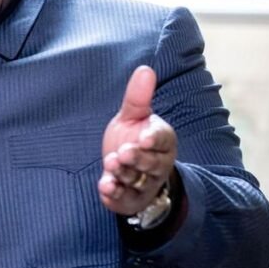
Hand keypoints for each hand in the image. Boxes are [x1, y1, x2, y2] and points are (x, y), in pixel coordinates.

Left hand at [98, 66, 177, 215]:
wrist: (128, 171)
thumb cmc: (133, 138)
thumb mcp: (133, 117)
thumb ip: (138, 97)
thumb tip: (145, 68)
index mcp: (161, 141)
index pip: (163, 139)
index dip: (155, 139)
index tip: (145, 137)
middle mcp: (156, 164)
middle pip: (152, 163)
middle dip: (138, 158)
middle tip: (123, 152)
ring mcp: (143, 183)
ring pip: (137, 180)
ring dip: (124, 173)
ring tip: (111, 163)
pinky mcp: (128, 198)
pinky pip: (124, 198)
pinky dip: (115, 193)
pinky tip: (105, 186)